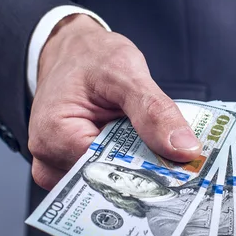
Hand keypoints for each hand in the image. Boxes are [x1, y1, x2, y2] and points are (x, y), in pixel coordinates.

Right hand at [28, 14, 201, 189]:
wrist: (73, 50)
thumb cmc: (90, 56)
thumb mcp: (125, 72)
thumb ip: (154, 111)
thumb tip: (185, 149)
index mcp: (53, 137)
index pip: (108, 172)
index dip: (149, 171)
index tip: (185, 171)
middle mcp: (49, 161)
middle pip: (108, 183)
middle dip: (147, 175)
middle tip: (185, 166)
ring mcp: (59, 169)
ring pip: (110, 184)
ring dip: (140, 170)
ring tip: (165, 154)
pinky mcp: (73, 169)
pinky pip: (107, 176)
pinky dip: (131, 166)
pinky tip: (148, 152)